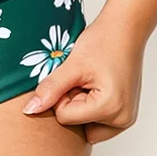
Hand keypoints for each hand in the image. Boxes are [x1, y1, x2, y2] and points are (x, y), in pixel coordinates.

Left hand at [21, 11, 144, 143]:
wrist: (125, 28)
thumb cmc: (104, 41)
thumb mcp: (73, 64)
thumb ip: (51, 88)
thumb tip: (30, 110)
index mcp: (110, 109)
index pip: (65, 118)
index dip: (62, 96)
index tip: (73, 77)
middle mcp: (122, 120)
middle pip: (78, 127)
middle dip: (73, 105)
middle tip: (83, 80)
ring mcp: (126, 118)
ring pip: (88, 127)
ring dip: (83, 108)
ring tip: (90, 82)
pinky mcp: (125, 114)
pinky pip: (99, 122)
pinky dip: (92, 107)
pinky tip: (96, 86)